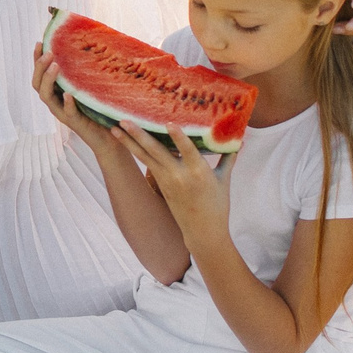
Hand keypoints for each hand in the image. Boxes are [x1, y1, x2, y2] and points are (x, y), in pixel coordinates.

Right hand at [32, 44, 127, 149]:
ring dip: (49, 80)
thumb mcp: (90, 88)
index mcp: (57, 93)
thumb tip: (91, 45)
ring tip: (56, 66)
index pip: (40, 75)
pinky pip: (67, 112)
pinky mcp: (75, 123)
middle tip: (49, 53)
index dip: (37, 60)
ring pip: (47, 97)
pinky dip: (66, 103)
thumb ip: (85, 74)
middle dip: (40, 67)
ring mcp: (63, 113)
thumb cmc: (100, 111)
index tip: (40, 43)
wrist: (110, 139)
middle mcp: (56, 103)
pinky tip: (68, 94)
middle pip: (37, 84)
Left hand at [114, 122, 233, 244]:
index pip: (187, 151)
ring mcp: (166, 180)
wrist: (202, 231)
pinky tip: (127, 140)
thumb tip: (238, 140)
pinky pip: (147, 163)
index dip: (178, 137)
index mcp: (199, 173)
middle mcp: (179, 175)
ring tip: (114, 128)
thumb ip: (227, 158)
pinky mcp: (160, 184)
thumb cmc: (217, 205)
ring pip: (145, 157)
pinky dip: (136, 151)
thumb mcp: (223, 180)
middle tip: (123, 120)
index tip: (169, 124)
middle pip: (156, 152)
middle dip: (139, 135)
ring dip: (129, 142)